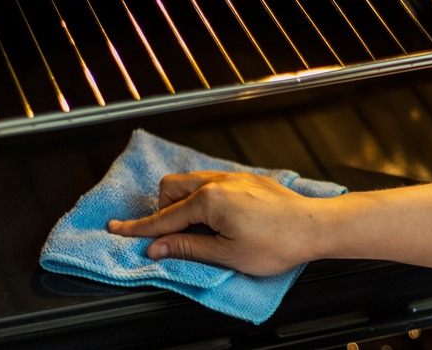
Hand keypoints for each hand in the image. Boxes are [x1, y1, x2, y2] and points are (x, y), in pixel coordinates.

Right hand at [107, 171, 325, 275]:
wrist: (314, 226)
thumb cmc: (277, 243)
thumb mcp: (228, 255)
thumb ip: (188, 248)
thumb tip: (157, 247)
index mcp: (209, 201)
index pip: (164, 219)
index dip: (139, 229)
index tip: (117, 230)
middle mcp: (217, 182)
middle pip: (170, 189)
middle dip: (163, 212)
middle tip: (172, 236)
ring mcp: (231, 177)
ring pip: (189, 182)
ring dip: (182, 203)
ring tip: (196, 229)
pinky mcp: (244, 179)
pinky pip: (209, 181)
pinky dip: (201, 198)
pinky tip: (216, 217)